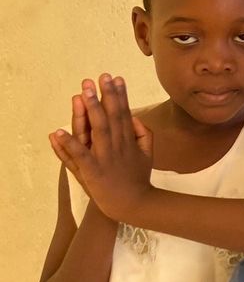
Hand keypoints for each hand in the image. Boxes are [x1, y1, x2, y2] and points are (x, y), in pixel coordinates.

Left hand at [49, 74, 153, 223]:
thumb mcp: (148, 152)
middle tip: (98, 77)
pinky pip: (80, 156)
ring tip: (82, 93)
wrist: (134, 205)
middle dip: (104, 95)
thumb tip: (134, 116)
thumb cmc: (138, 178)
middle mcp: (117, 145)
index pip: (123, 112)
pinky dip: (69, 144)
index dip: (119, 94)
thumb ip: (143, 132)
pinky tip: (58, 132)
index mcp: (128, 140)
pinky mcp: (93, 171)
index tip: (116, 77)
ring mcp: (105, 157)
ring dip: (89, 111)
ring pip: (97, 130)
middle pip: (110, 116)